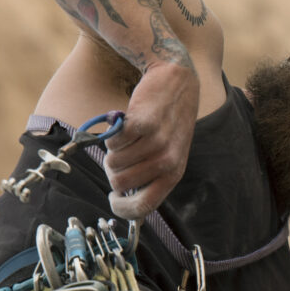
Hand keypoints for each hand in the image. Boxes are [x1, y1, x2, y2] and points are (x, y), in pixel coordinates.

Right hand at [103, 60, 196, 218]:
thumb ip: (151, 176)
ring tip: (127, 137)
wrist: (177, 81)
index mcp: (174, 175)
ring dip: (113, 150)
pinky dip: (112, 134)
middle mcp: (167, 162)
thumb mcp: (169, 154)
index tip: (113, 200)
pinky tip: (124, 125)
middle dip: (112, 171)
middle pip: (120, 184)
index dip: (122, 209)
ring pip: (113, 162)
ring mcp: (157, 143)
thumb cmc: (167, 121)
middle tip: (121, 154)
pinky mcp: (143, 124)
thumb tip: (123, 199)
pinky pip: (113, 142)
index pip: (144, 207)